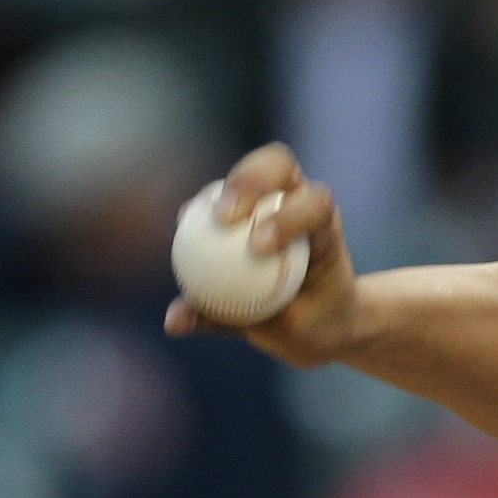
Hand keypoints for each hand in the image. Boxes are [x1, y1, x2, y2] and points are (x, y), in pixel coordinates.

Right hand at [163, 143, 363, 366]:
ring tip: (192, 216)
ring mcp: (270, 201)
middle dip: (251, 179)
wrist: (321, 321)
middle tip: (224, 217)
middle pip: (278, 165)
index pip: (316, 204)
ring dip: (220, 190)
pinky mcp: (243, 213)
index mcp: (325, 229)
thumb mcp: (289, 332)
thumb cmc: (313, 324)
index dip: (288, 217)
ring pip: (248, 173)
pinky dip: (196, 214)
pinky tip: (181, 225)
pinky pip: (216, 206)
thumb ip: (236, 322)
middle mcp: (299, 203)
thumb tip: (172, 321)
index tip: (257, 247)